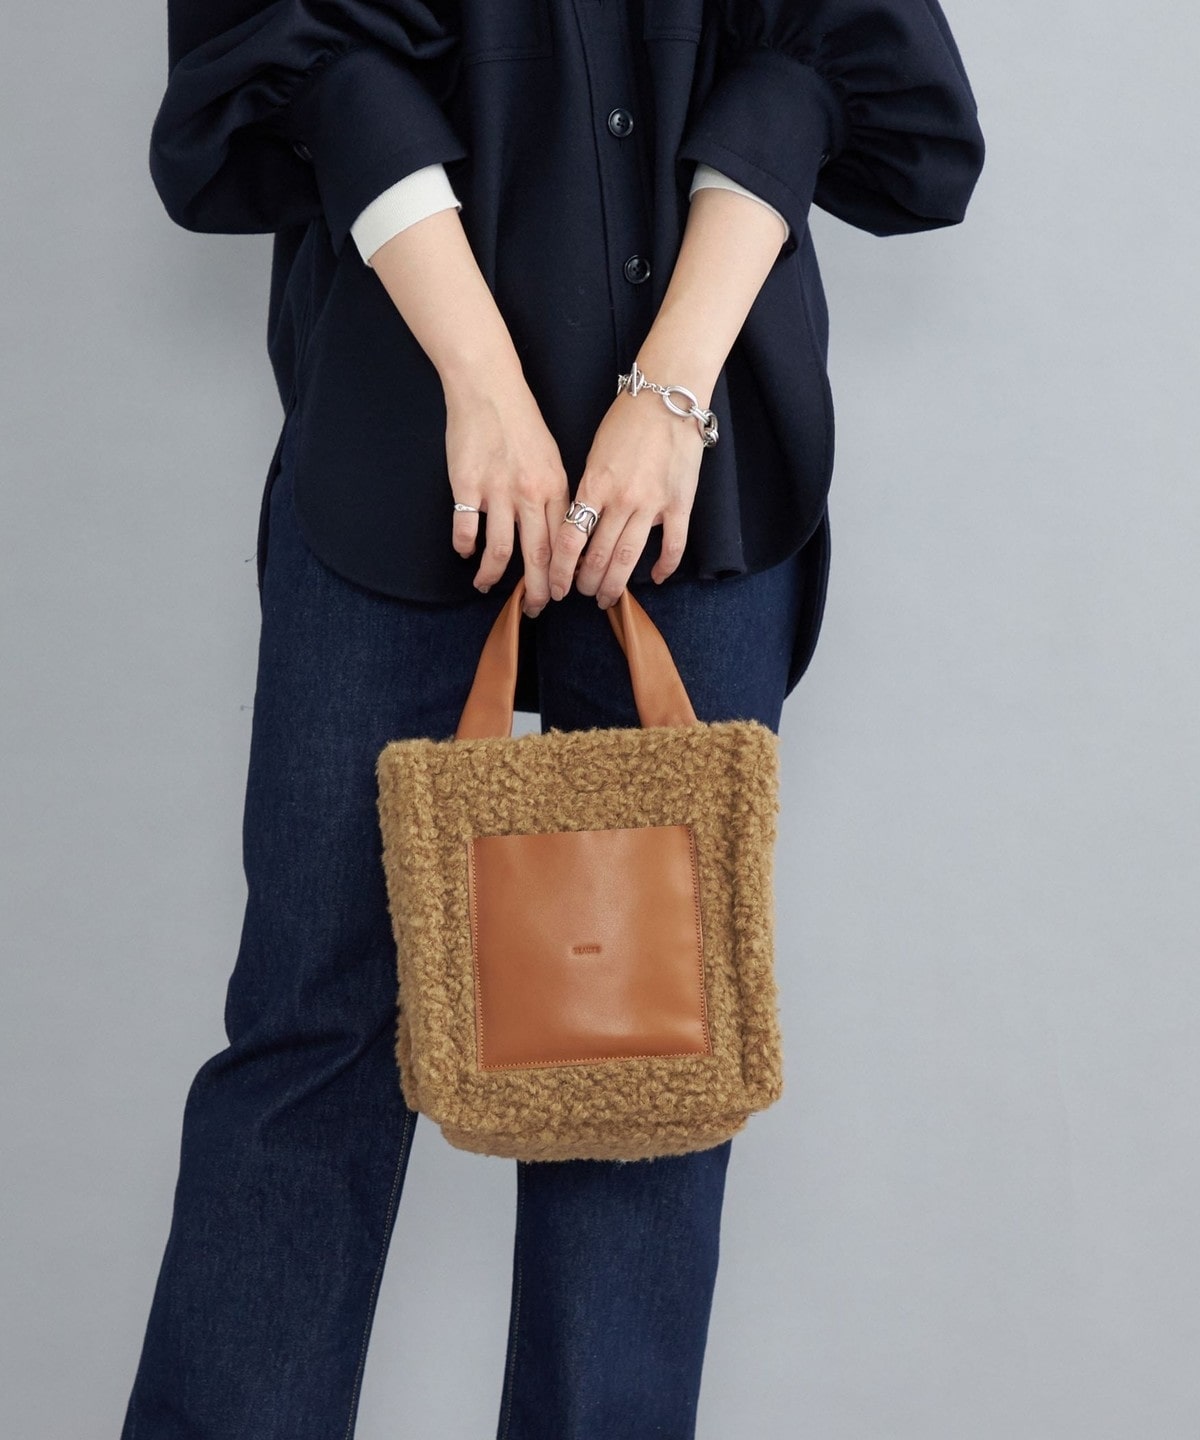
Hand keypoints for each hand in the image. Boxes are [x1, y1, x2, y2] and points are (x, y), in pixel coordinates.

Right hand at [443, 366, 570, 617]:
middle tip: (534, 608)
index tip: (559, 594)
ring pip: (500, 550)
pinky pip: (467, 529)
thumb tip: (558, 532)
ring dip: (493, 575)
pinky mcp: (467, 487)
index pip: (563, 543)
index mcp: (554, 487)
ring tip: (486, 586)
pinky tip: (465, 552)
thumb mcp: (551, 457)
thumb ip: (553, 495)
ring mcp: (497, 491)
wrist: (488, 389)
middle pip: (537, 555)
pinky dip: (465, 546)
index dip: (562, 574)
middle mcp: (529, 494)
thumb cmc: (521, 421)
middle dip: (538, 589)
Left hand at [548, 386, 701, 606]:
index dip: (560, 570)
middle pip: (598, 556)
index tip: (556, 585)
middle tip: (582, 594)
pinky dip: (664, 567)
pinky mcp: (680, 504)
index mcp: (594, 485)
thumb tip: (581, 526)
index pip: (570, 540)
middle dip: (586, 582)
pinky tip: (656, 578)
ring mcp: (653, 504)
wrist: (668, 398)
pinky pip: (673, 545)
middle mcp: (621, 500)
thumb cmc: (626, 421)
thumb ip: (588, 492)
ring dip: (615, 584)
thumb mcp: (593, 455)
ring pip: (630, 558)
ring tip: (607, 597)